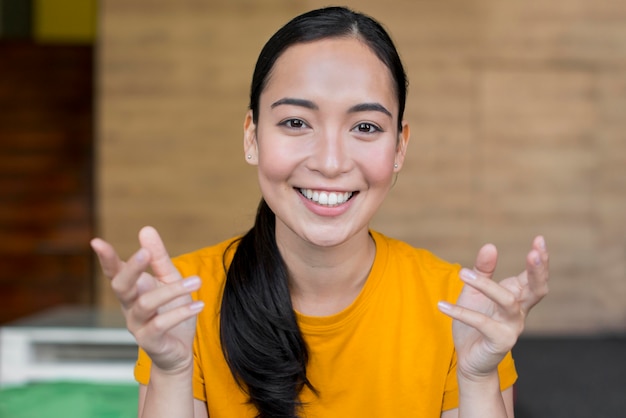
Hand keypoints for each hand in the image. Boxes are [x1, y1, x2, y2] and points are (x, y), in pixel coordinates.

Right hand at [90, 226, 203, 373]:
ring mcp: (137, 325)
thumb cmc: (171, 311)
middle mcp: (129, 306)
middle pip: (121, 286)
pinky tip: (198, 304)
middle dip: (131, 269)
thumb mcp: (169, 279)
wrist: (179, 350)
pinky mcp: (150, 341)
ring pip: (145, 304)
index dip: (106, 258)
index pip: (115, 272)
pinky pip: (160, 325)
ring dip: (172, 290)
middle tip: (144, 253)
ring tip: (196, 281)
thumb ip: (158, 257)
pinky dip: (180, 313)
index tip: (96, 242)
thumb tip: (145, 228)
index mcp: (132, 289)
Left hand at [438, 236, 548, 380]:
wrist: (469, 358)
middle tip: (534, 252)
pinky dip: (460, 312)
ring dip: (485, 286)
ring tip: (462, 273)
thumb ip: (482, 270)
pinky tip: (442, 305)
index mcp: (517, 297)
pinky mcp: (499, 341)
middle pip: (537, 290)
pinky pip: (481, 323)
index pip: (534, 277)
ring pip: (506, 301)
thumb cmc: (475, 321)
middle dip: (538, 271)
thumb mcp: (475, 292)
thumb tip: (490, 246)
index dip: (539, 260)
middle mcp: (519, 311)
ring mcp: (512, 327)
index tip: (540, 238)